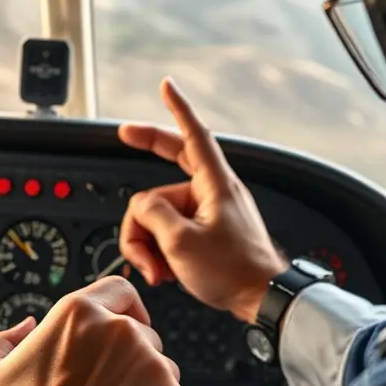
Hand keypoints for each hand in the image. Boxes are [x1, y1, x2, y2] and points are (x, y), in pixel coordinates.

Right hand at [0, 277, 192, 385]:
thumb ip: (3, 340)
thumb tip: (26, 326)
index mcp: (78, 312)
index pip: (119, 288)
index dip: (123, 304)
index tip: (122, 323)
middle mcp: (120, 328)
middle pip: (142, 331)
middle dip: (131, 354)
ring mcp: (150, 360)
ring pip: (163, 364)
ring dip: (148, 384)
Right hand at [119, 79, 287, 322]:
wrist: (262, 299)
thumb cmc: (233, 271)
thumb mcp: (180, 241)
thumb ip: (152, 213)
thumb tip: (140, 205)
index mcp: (214, 184)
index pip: (193, 135)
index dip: (177, 108)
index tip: (167, 86)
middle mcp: (213, 192)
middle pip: (169, 167)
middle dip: (144, 173)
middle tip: (123, 136)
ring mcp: (211, 212)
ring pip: (162, 211)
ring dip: (150, 241)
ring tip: (156, 269)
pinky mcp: (209, 232)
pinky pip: (173, 229)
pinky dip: (162, 249)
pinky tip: (163, 271)